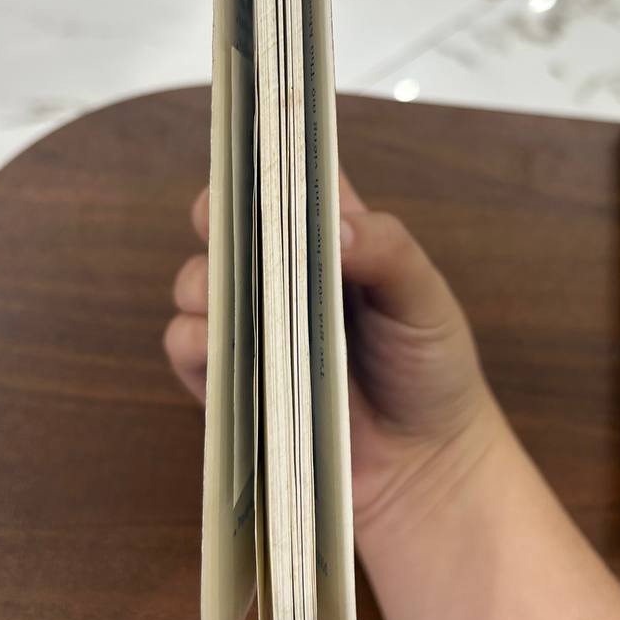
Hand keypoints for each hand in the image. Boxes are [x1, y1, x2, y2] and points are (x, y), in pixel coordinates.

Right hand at [164, 175, 506, 539]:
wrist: (424, 469)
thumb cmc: (431, 371)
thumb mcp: (426, 301)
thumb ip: (390, 252)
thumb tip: (338, 225)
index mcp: (331, 237)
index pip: (287, 178)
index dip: (267, 158)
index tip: (255, 150)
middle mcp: (282, 274)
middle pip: (227, 221)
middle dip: (219, 214)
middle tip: (233, 227)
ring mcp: (251, 326)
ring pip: (196, 281)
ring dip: (205, 282)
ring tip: (237, 302)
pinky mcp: (228, 380)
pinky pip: (187, 348)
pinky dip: (196, 341)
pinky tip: (225, 348)